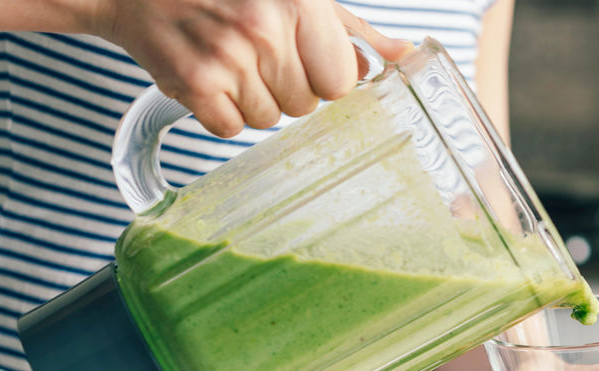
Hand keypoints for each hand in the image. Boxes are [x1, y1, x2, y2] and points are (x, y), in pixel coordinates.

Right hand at [93, 0, 411, 136]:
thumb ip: (351, 31)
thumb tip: (406, 56)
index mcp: (299, 1)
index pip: (340, 82)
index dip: (322, 78)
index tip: (300, 60)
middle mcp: (264, 27)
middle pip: (305, 105)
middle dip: (285, 89)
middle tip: (254, 56)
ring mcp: (227, 56)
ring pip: (269, 120)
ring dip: (251, 100)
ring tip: (229, 62)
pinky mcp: (192, 83)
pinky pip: (230, 128)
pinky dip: (219, 112)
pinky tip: (208, 76)